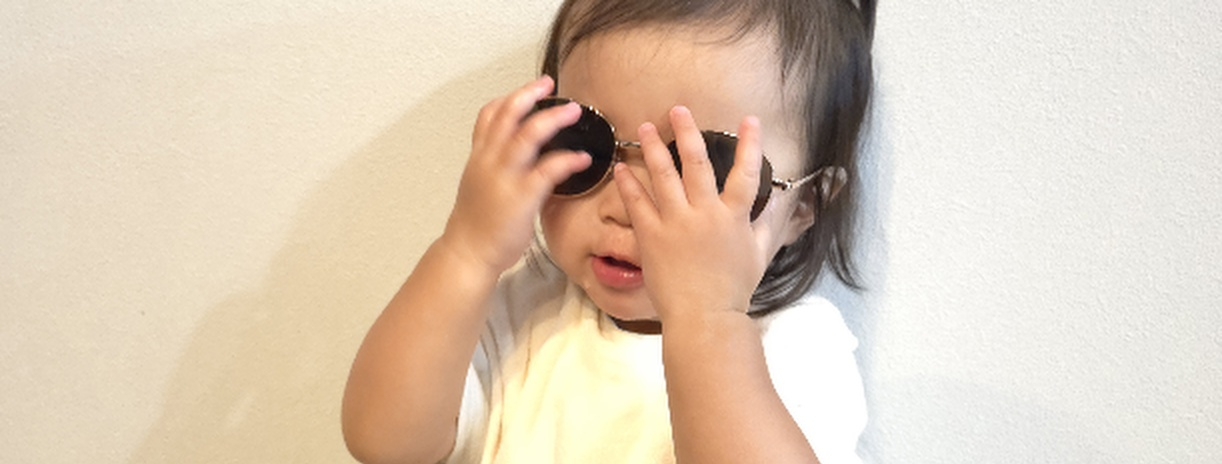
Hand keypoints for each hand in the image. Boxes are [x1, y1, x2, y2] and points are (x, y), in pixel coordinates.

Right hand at [440, 76, 590, 273]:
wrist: (468, 253)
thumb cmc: (477, 223)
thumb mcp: (479, 184)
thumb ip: (495, 164)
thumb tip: (518, 153)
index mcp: (479, 158)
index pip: (488, 115)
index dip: (509, 97)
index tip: (532, 89)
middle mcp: (488, 161)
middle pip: (506, 115)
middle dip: (529, 94)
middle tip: (550, 84)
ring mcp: (504, 178)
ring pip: (526, 136)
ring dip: (552, 119)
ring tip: (574, 111)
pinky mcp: (521, 197)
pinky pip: (547, 170)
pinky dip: (567, 160)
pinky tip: (583, 158)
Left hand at [613, 106, 773, 319]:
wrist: (704, 317)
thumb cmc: (734, 289)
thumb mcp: (759, 255)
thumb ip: (769, 224)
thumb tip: (782, 200)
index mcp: (733, 217)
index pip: (746, 173)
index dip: (750, 144)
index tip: (750, 119)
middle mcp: (704, 214)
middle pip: (696, 164)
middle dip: (687, 133)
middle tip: (678, 109)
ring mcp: (675, 224)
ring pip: (663, 176)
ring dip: (653, 149)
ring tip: (646, 127)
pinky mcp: (651, 237)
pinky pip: (637, 204)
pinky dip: (629, 184)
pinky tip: (620, 167)